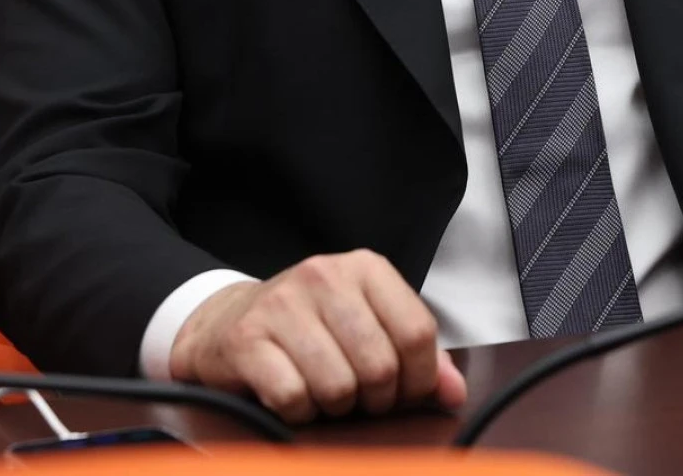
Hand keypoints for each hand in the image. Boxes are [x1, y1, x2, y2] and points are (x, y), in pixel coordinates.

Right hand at [168, 250, 466, 423]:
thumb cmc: (310, 329)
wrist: (228, 322)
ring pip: (338, 386)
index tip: (403, 392)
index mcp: (365, 268)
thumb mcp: (368, 326)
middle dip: (374, 400)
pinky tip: (292, 397)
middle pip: (380, 366)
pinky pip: (293, 398)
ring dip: (335, 408)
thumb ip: (417, 358)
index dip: (418, 379)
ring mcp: (283, 303)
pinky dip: (298, 413)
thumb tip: (454, 393)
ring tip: (323, 394)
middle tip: (358, 398)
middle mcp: (325, 275)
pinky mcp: (248, 338)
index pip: (417, 332)